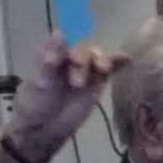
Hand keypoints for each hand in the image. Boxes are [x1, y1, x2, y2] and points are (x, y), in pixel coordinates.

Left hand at [0, 38, 115, 162]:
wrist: (45, 128)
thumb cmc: (35, 104)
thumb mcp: (38, 83)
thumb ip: (47, 61)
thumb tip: (59, 34)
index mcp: (52, 53)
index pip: (62, 40)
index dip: (66, 44)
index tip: (62, 59)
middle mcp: (70, 57)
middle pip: (83, 49)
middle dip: (82, 60)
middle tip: (77, 82)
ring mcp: (86, 68)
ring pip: (97, 56)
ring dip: (102, 59)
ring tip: (103, 69)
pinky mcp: (98, 81)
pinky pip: (110, 68)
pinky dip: (118, 62)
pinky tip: (127, 60)